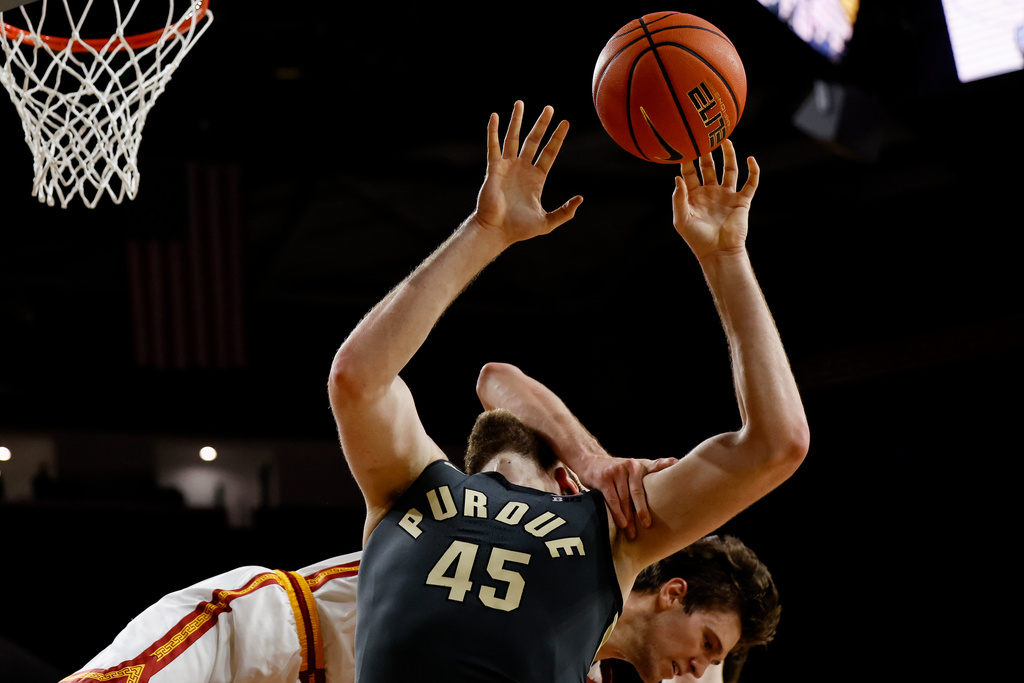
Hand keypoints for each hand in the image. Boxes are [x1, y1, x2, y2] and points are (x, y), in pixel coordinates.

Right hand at [471, 101, 582, 243]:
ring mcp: (507, 167)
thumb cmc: (519, 229)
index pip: (549, 152)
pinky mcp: (493, 168)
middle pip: (534, 140)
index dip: (557, 138)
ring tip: (520, 103)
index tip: (565, 122)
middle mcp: (522, 168)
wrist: (496, 231)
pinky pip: (493, 146)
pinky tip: (494, 116)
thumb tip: (581, 199)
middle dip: (541, 124)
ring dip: (517, 120)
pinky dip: (492, 131)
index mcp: (536, 178)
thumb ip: (565, 212)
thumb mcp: (547, 222)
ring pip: (513, 138)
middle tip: (549, 108)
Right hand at [580, 455, 678, 539]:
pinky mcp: (604, 478)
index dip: (666, 468)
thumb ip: (652, 471)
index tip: (675, 476)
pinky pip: (612, 499)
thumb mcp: (634, 467)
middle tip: (648, 526)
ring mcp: (616, 471)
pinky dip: (617, 513)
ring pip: (624, 499)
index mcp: (641, 466)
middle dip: (642, 511)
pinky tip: (621, 523)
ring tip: (632, 532)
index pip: (657, 468)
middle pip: (638, 492)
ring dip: (628, 518)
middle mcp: (631, 466)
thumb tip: (675, 473)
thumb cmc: (617, 470)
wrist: (590, 461)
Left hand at [672, 139, 758, 260]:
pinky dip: (753, 171)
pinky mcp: (742, 201)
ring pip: (729, 170)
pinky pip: (750, 183)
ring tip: (726, 140)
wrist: (719, 252)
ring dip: (728, 155)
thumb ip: (678, 198)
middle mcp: (711, 192)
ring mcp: (727, 195)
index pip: (690, 173)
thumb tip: (677, 177)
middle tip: (705, 136)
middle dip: (707, 153)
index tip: (685, 145)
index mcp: (694, 196)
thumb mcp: (681, 219)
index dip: (687, 160)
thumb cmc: (697, 239)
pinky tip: (751, 159)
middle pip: (709, 167)